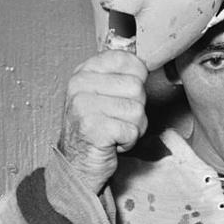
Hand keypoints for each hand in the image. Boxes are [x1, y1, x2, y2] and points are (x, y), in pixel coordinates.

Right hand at [58, 48, 148, 193]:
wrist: (77, 163)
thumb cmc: (96, 128)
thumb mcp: (103, 94)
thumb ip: (120, 76)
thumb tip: (145, 65)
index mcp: (84, 72)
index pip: (127, 60)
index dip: (138, 78)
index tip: (126, 95)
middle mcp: (80, 85)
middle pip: (136, 86)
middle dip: (135, 108)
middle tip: (117, 119)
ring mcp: (84, 106)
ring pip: (137, 110)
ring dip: (133, 127)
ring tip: (115, 131)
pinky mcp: (93, 128)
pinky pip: (132, 130)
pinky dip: (128, 141)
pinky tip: (113, 142)